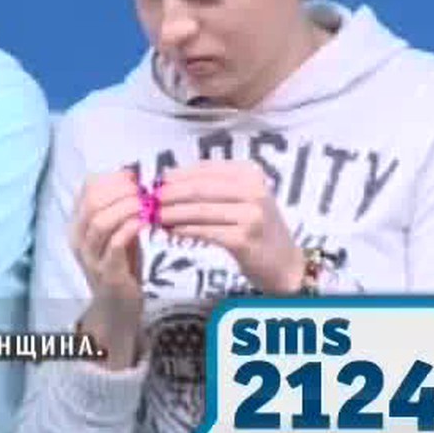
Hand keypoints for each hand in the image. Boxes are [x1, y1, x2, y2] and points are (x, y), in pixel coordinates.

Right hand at [70, 169, 145, 368]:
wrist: (118, 305)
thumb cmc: (120, 262)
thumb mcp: (117, 229)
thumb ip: (120, 206)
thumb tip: (132, 174)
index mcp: (78, 222)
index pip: (87, 188)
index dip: (112, 178)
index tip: (134, 177)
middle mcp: (78, 238)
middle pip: (92, 202)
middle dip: (120, 191)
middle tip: (142, 191)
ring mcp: (90, 256)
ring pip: (100, 222)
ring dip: (126, 208)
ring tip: (145, 205)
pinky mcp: (106, 272)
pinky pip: (115, 245)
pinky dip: (129, 229)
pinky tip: (144, 223)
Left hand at [157, 160, 305, 294]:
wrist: (285, 263)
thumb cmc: (256, 228)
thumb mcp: (240, 198)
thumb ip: (210, 188)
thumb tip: (166, 182)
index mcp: (249, 172)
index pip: (203, 169)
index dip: (176, 175)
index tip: (154, 183)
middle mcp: (253, 189)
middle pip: (198, 188)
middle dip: (169, 194)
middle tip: (148, 201)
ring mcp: (251, 214)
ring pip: (198, 210)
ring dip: (171, 214)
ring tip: (154, 218)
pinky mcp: (244, 238)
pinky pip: (204, 231)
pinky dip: (183, 231)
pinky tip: (170, 233)